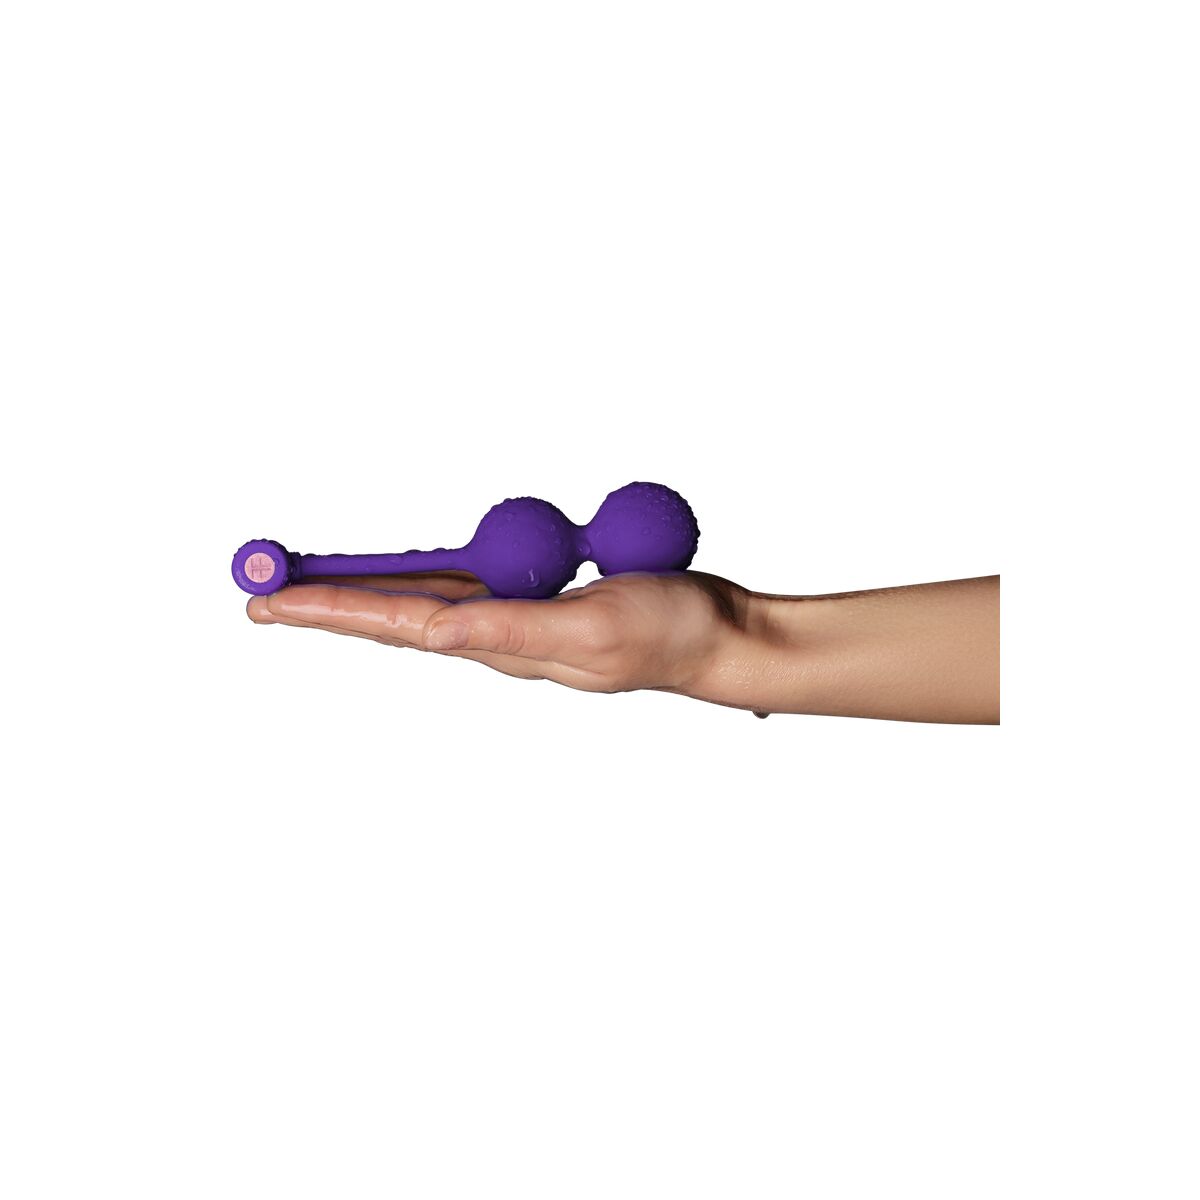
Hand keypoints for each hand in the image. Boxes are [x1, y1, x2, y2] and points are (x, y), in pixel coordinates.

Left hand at [247, 570, 753, 697]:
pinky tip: (404, 571)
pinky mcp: (540, 597)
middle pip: (394, 614)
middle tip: (262, 592)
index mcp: (502, 643)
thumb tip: (435, 634)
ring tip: (311, 582)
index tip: (267, 604)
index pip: (397, 626)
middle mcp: (498, 635)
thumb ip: (514, 630)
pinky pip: (467, 581)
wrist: (718, 637)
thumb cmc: (668, 634)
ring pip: (422, 599)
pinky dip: (422, 574)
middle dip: (326, 603)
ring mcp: (518, 616)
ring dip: (363, 588)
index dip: (330, 610)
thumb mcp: (592, 630)